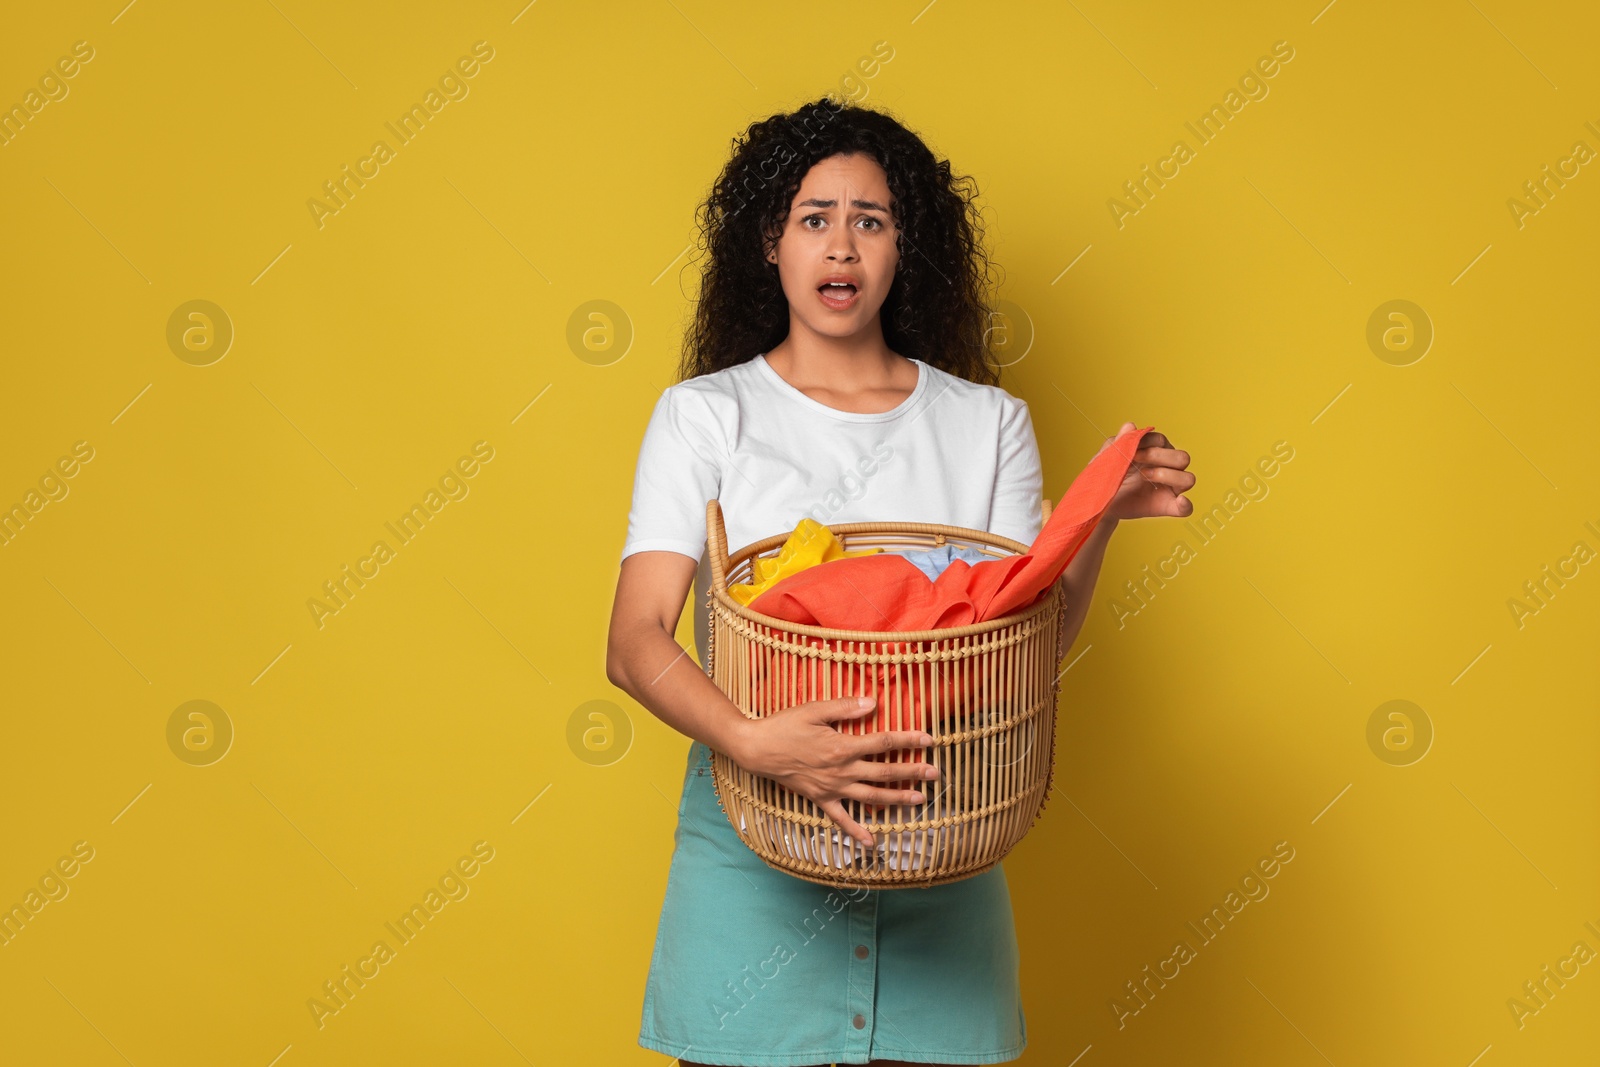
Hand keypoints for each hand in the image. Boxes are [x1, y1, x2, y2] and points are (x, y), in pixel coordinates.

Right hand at [729, 695, 939, 848]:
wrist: (758, 749)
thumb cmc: (785, 726)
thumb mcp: (814, 709)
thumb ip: (845, 707)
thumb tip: (873, 703)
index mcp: (842, 746)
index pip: (883, 743)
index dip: (908, 740)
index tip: (929, 739)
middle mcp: (841, 770)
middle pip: (884, 772)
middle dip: (912, 772)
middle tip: (935, 774)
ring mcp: (832, 788)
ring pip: (871, 797)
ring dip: (896, 799)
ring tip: (919, 801)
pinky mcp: (821, 799)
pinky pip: (842, 819)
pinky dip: (857, 831)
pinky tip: (873, 842)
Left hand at [1099, 423, 1193, 520]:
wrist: (1099, 501)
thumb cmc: (1105, 476)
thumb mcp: (1107, 458)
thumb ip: (1118, 442)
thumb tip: (1130, 425)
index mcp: (1155, 451)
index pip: (1162, 441)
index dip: (1148, 442)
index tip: (1131, 450)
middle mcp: (1167, 467)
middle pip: (1182, 457)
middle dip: (1159, 457)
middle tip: (1137, 462)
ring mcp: (1169, 488)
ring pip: (1188, 478)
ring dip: (1168, 475)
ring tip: (1145, 477)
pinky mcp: (1167, 506)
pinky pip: (1186, 508)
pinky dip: (1186, 504)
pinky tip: (1179, 501)